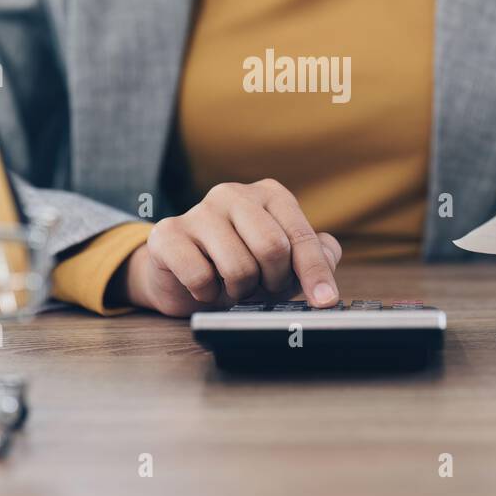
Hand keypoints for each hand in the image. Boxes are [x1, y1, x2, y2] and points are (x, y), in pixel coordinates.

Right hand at [119, 179, 341, 317]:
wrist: (181, 277)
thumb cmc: (241, 265)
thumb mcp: (284, 263)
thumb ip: (314, 255)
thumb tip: (328, 255)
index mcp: (269, 195)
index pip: (301, 236)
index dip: (315, 273)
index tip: (326, 301)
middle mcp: (233, 194)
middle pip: (272, 248)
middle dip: (272, 282)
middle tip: (262, 288)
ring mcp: (198, 210)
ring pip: (238, 267)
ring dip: (240, 291)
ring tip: (231, 286)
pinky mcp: (167, 234)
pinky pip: (199, 276)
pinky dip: (207, 294)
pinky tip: (203, 286)